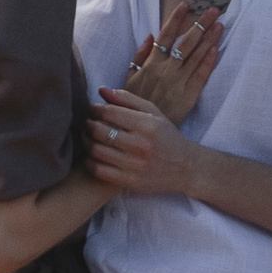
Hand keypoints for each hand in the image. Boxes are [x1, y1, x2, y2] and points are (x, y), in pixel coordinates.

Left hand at [87, 87, 204, 200]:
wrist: (185, 168)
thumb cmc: (166, 137)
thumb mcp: (153, 113)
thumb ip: (127, 99)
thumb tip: (101, 90)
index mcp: (147, 125)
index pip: (109, 112)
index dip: (95, 109)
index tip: (93, 110)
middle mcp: (141, 145)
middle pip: (99, 131)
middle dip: (88, 124)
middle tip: (88, 123)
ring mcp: (135, 166)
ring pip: (96, 150)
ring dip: (85, 141)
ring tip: (87, 137)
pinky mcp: (130, 182)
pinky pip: (99, 170)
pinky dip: (90, 161)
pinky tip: (92, 155)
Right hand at [118, 6, 222, 121]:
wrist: (141, 131)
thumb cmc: (133, 105)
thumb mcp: (129, 79)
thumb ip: (139, 57)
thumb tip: (150, 36)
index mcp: (151, 64)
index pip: (166, 35)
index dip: (176, 19)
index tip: (186, 5)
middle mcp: (166, 70)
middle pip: (186, 42)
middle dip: (200, 24)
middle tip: (214, 10)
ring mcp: (178, 82)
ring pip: (196, 56)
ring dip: (209, 39)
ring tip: (220, 25)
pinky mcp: (189, 96)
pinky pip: (201, 75)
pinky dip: (208, 61)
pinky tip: (216, 48)